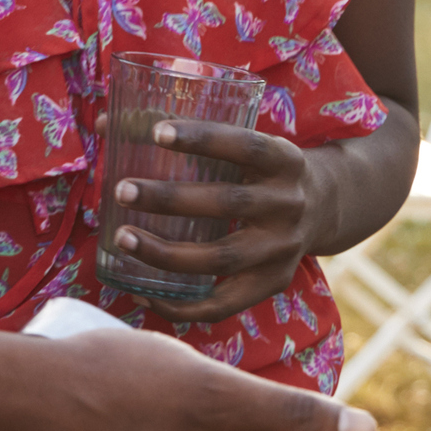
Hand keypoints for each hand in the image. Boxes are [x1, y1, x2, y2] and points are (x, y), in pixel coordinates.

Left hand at [105, 119, 317, 320]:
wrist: (324, 208)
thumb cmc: (261, 170)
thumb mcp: (248, 145)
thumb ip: (189, 136)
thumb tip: (106, 124)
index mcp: (285, 161)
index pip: (246, 146)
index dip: (203, 138)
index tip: (157, 131)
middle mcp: (289, 205)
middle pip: (228, 204)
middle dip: (169, 199)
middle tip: (122, 190)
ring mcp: (283, 250)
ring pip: (220, 259)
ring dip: (165, 254)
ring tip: (121, 239)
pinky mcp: (272, 283)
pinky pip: (222, 305)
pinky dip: (179, 306)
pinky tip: (142, 293)